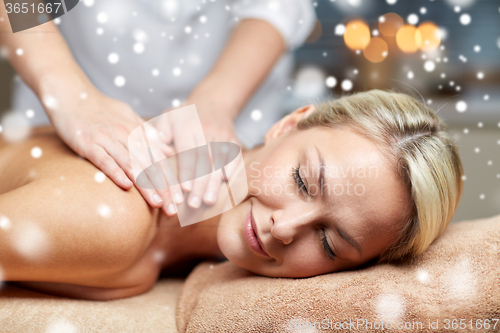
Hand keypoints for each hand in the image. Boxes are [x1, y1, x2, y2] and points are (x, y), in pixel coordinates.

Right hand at [47, 87, 179, 215]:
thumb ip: (150, 135)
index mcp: (137, 132)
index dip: (170, 180)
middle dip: (162, 188)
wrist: (72, 94)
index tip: (179, 199)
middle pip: (149, 166)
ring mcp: (107, 139)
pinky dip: (115, 172)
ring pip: (131, 165)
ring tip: (157, 203)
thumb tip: (169, 151)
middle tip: (172, 209)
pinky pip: (104, 159)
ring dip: (145, 185)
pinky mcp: (88, 143)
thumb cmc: (102, 109)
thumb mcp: (130, 118)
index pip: (158, 160)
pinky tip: (126, 186)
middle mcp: (126, 136)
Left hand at [155, 99, 240, 208]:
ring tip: (208, 201)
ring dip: (214, 183)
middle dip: (200, 184)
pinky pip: (235, 158)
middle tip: (194, 204)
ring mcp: (223, 137)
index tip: (185, 188)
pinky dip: (232, 171)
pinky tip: (227, 185)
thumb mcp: (168, 117)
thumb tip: (158, 147)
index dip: (188, 171)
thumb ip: (159, 132)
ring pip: (219, 162)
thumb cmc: (184, 116)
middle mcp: (207, 131)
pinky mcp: (235, 142)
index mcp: (188, 126)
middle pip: (204, 160)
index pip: (188, 151)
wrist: (214, 103)